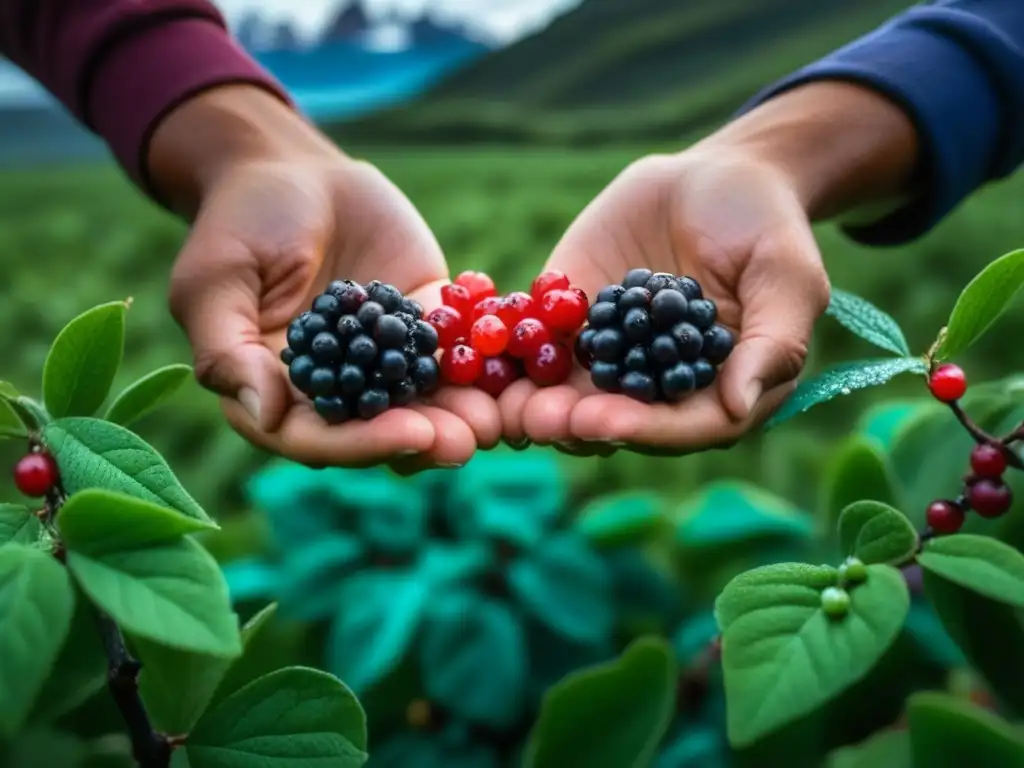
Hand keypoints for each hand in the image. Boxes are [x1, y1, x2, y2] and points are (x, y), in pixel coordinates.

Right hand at [158, 88, 500, 468]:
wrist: (290, 167)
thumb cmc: (239, 222)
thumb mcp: (215, 281)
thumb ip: (228, 349)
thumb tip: (263, 412)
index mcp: (279, 391)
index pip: (318, 436)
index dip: (363, 443)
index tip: (409, 435)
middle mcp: (337, 386)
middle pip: (380, 427)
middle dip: (424, 437)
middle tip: (466, 442)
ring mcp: (384, 356)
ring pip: (424, 397)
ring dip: (461, 412)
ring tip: (497, 419)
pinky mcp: (422, 320)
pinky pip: (455, 344)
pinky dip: (482, 358)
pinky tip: (514, 367)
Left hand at [501, 148, 830, 453]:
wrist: (713, 177)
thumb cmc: (765, 227)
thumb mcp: (785, 275)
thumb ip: (772, 342)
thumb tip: (741, 408)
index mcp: (715, 389)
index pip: (680, 426)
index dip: (642, 428)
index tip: (603, 422)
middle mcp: (657, 386)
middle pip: (616, 419)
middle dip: (576, 422)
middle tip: (541, 419)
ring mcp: (610, 357)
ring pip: (570, 394)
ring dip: (537, 402)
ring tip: (509, 402)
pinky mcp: (573, 323)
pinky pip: (539, 345)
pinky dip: (512, 353)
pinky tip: (483, 355)